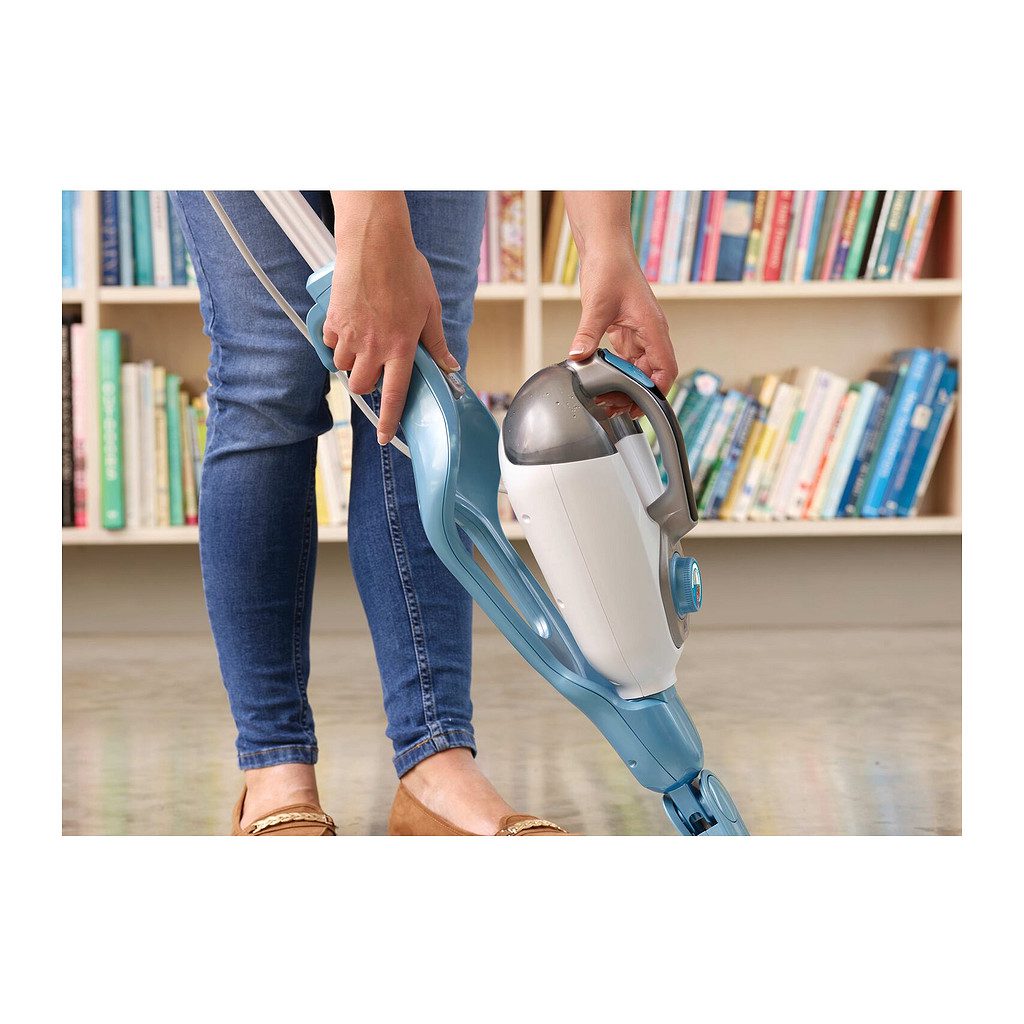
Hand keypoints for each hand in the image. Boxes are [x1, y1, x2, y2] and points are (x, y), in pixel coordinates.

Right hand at [324, 193, 459, 445]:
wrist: (375, 242)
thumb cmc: (407, 270)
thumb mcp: (430, 308)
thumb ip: (437, 341)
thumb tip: (450, 365)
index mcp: (401, 346)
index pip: (395, 394)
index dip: (389, 420)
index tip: (384, 436)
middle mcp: (374, 345)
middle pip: (362, 386)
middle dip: (368, 386)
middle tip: (376, 370)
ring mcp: (350, 334)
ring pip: (344, 366)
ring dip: (353, 362)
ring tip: (364, 342)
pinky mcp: (333, 320)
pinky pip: (331, 343)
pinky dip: (337, 341)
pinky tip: (350, 326)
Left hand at [567, 249, 677, 416]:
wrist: (606, 249)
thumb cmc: (611, 269)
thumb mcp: (597, 305)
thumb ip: (587, 334)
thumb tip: (577, 358)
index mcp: (653, 328)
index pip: (665, 369)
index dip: (656, 392)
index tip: (639, 407)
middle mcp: (650, 333)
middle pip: (652, 374)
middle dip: (635, 393)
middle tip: (612, 407)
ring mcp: (639, 332)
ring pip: (639, 368)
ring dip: (625, 385)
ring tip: (606, 399)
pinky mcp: (626, 330)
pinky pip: (626, 358)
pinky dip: (617, 371)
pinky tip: (602, 378)